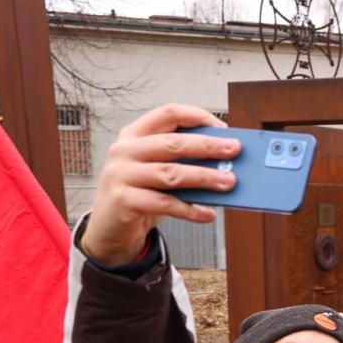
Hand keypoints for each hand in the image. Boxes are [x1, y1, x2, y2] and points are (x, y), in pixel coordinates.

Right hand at [79, 104, 231, 265]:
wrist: (108, 228)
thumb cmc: (140, 194)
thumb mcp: (155, 171)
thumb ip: (180, 163)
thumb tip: (224, 163)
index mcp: (134, 135)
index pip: (167, 114)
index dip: (197, 117)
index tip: (222, 128)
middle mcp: (124, 151)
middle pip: (173, 144)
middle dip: (208, 146)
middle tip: (234, 150)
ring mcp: (121, 175)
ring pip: (170, 173)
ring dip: (204, 177)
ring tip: (229, 182)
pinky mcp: (124, 201)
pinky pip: (165, 204)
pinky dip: (190, 210)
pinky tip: (208, 214)